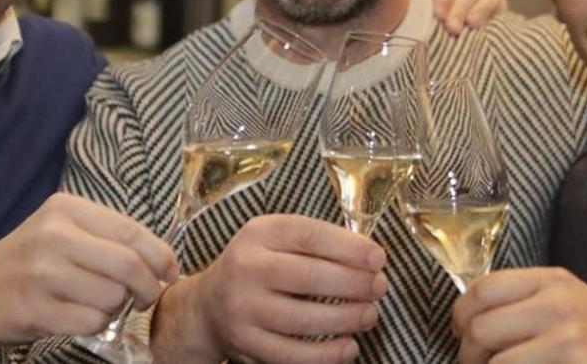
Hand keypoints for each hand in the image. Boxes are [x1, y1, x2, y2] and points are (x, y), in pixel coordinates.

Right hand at [0, 192, 178, 344]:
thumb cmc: (33, 257)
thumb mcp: (65, 229)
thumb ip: (109, 236)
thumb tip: (164, 260)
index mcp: (67, 210)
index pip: (131, 232)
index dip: (161, 255)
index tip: (170, 272)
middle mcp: (54, 237)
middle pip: (128, 266)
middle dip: (148, 287)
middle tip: (146, 297)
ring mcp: (42, 274)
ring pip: (112, 297)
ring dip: (118, 308)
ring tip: (103, 305)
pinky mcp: (35, 309)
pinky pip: (91, 322)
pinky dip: (98, 324)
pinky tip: (84, 316)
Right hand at [152, 214, 386, 363]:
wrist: (207, 305)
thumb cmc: (258, 266)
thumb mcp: (275, 239)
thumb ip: (315, 242)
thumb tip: (369, 259)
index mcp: (259, 234)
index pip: (309, 235)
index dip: (349, 247)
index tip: (378, 258)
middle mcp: (246, 268)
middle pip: (309, 277)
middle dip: (353, 284)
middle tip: (379, 287)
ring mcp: (243, 308)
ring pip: (303, 319)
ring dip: (346, 319)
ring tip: (369, 315)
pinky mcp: (245, 343)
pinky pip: (292, 355)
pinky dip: (326, 354)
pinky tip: (349, 347)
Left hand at [404, 0, 507, 33]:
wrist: (404, 36)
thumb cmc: (396, 12)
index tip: (438, 12)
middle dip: (461, 3)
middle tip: (452, 28)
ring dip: (482, 6)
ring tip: (471, 26)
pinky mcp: (488, 5)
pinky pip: (500, 2)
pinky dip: (493, 14)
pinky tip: (481, 30)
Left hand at [452, 267, 586, 363]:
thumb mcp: (565, 300)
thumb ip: (522, 298)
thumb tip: (466, 316)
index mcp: (551, 280)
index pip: (482, 289)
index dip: (459, 314)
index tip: (458, 331)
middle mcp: (557, 304)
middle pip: (480, 328)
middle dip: (466, 353)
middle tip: (471, 363)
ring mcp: (566, 338)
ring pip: (496, 361)